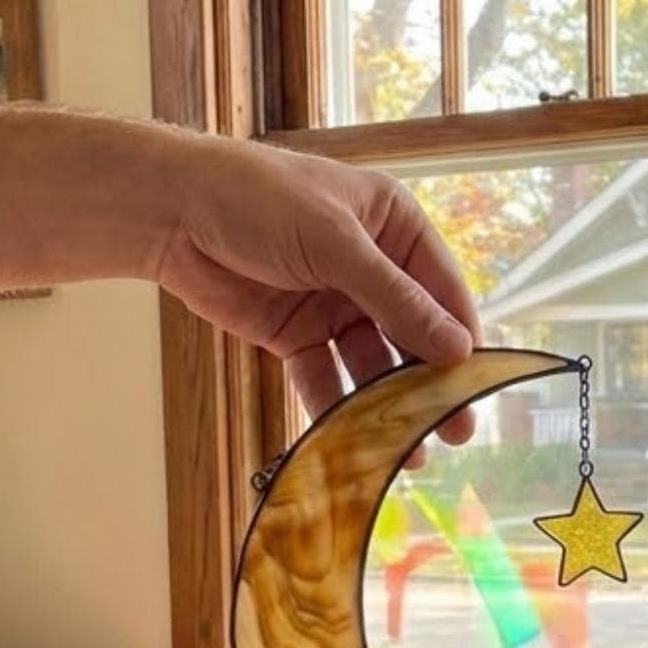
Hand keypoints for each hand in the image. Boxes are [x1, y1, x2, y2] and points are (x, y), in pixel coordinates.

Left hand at [154, 137, 483, 448]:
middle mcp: (371, 267)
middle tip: (453, 431)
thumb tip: (456, 349)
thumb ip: (396, 299)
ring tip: (406, 449)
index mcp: (394, 226)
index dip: (460, 337)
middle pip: (412, 333)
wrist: (171, 212)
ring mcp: (334, 304)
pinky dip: (335, 408)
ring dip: (386, 405)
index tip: (476, 386)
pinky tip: (350, 439)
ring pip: (371, 363)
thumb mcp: (336, 243)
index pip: (442, 289)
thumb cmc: (256, 199)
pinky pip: (325, 378)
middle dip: (429, 382)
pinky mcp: (296, 336)